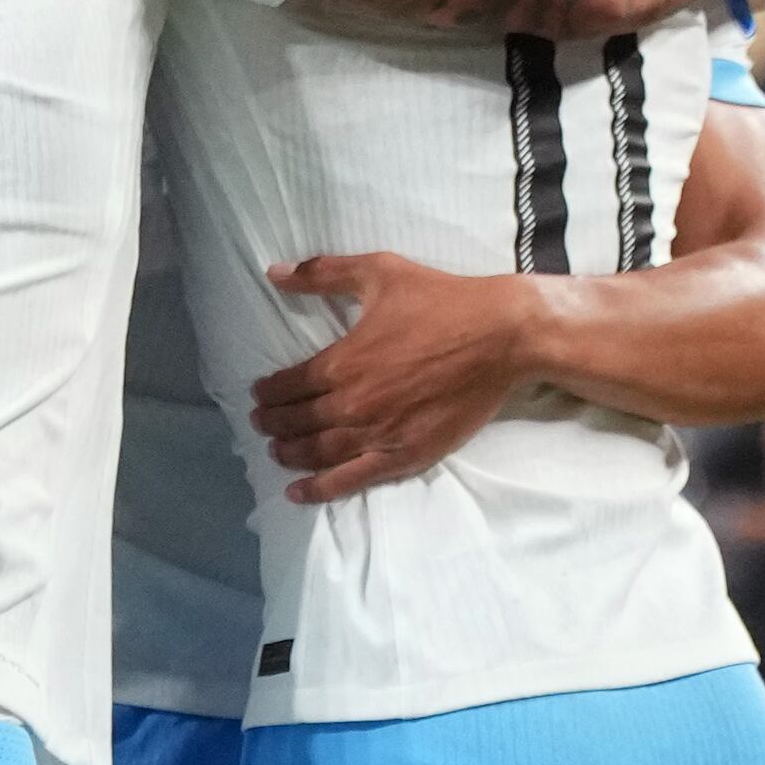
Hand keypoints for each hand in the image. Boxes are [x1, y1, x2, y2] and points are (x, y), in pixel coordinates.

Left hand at [247, 250, 535, 498]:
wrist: (504, 335)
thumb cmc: (442, 301)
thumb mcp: (379, 273)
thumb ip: (322, 274)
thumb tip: (273, 272)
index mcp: (340, 364)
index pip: (288, 386)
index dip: (268, 392)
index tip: (260, 393)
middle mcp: (352, 404)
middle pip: (297, 422)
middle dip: (272, 423)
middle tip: (261, 423)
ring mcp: (378, 434)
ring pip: (317, 453)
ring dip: (289, 453)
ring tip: (276, 451)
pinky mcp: (405, 454)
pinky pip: (351, 479)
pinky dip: (319, 488)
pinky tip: (297, 492)